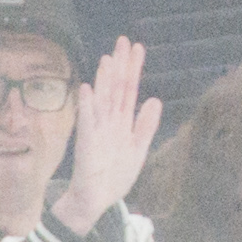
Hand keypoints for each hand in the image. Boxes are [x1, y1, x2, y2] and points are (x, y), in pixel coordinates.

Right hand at [59, 32, 162, 227]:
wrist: (96, 201)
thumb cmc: (114, 177)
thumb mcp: (138, 150)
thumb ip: (146, 126)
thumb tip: (155, 100)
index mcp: (122, 122)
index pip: (129, 90)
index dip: (133, 69)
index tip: (138, 48)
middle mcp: (109, 122)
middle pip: (115, 88)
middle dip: (120, 65)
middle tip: (123, 41)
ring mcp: (96, 131)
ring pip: (102, 100)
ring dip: (104, 79)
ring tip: (108, 59)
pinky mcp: (86, 144)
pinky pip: (87, 122)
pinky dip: (87, 106)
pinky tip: (87, 89)